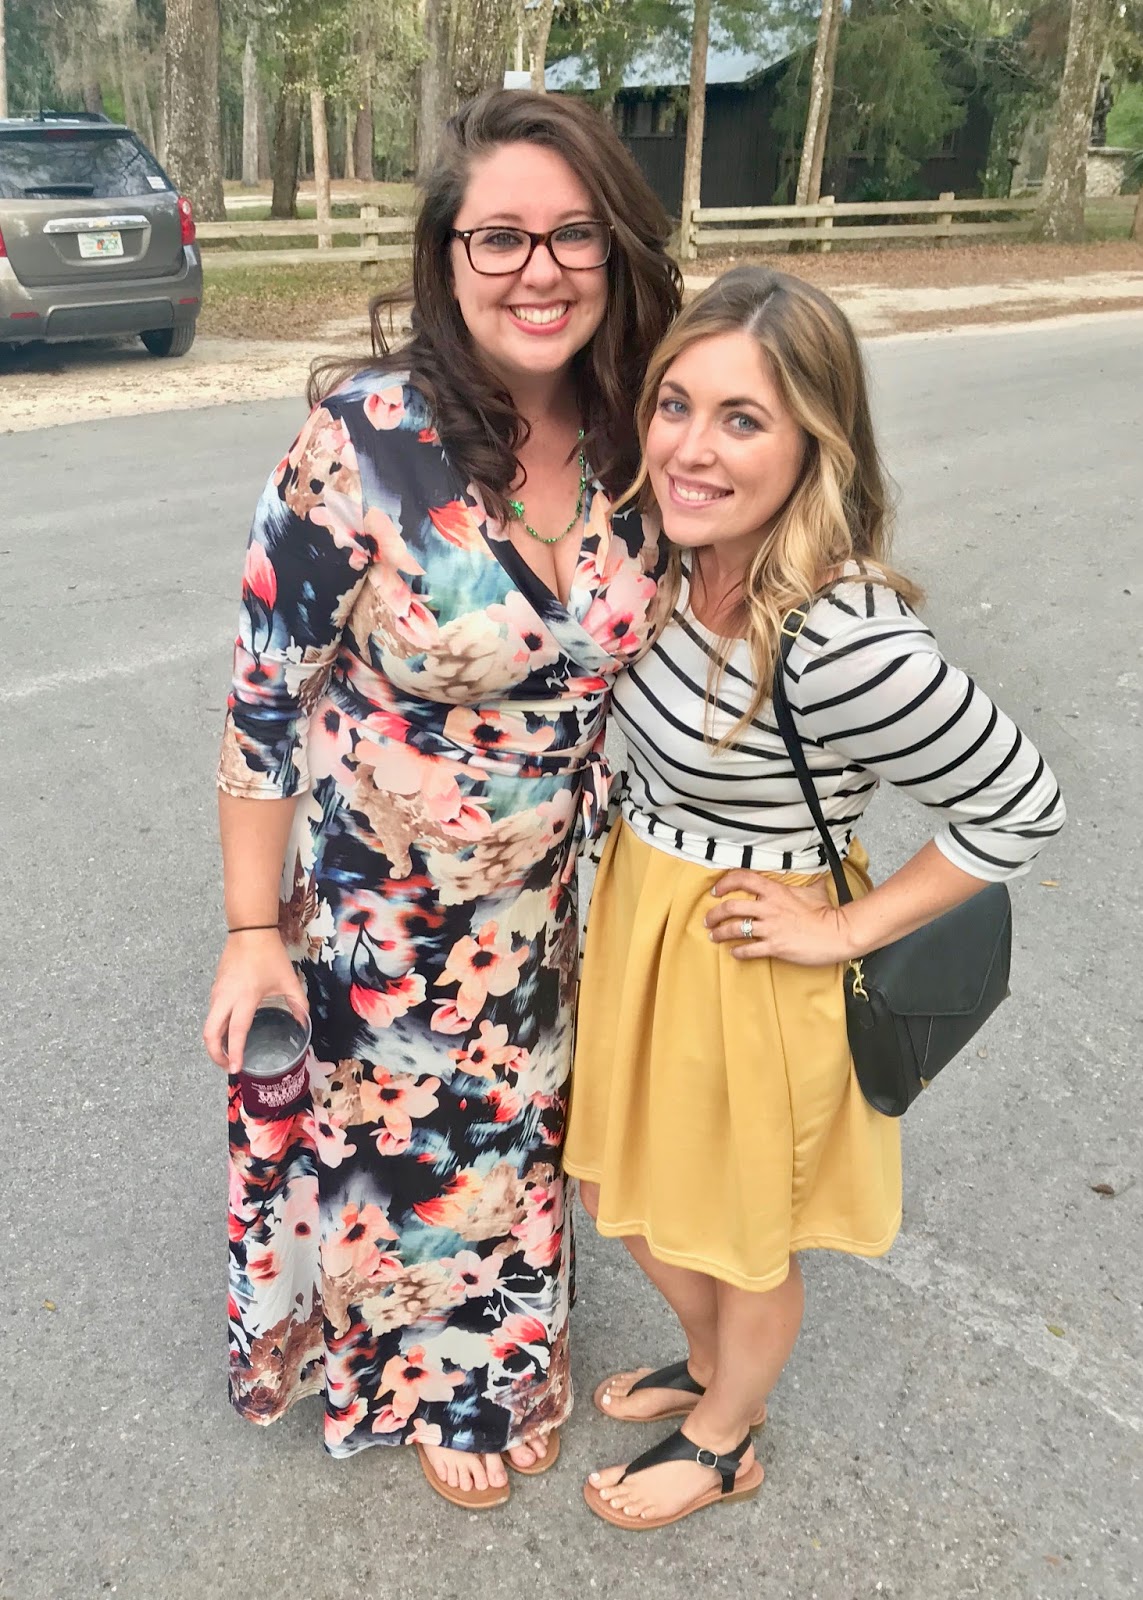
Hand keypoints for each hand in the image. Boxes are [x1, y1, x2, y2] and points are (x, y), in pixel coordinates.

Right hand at [202, 929, 308, 1071]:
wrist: (250, 931)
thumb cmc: (269, 955)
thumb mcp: (289, 980)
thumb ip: (299, 1003)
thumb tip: (305, 1023)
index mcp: (245, 998)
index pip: (236, 1031)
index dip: (234, 1053)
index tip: (236, 1069)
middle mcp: (225, 998)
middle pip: (210, 1033)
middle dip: (216, 1054)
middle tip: (229, 1066)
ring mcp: (217, 993)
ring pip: (209, 1024)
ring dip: (215, 1042)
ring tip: (230, 1054)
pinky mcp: (215, 989)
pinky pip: (212, 1014)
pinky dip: (216, 1029)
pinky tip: (229, 1034)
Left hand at [704, 870, 855, 966]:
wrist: (837, 933)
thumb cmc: (825, 911)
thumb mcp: (812, 889)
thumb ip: (802, 881)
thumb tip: (807, 872)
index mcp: (775, 891)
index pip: (742, 878)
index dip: (724, 883)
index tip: (715, 891)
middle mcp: (768, 908)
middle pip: (730, 907)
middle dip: (714, 914)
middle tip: (708, 920)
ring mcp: (770, 928)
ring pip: (734, 929)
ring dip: (720, 933)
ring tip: (714, 936)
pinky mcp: (775, 947)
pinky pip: (748, 950)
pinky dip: (738, 952)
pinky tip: (734, 953)